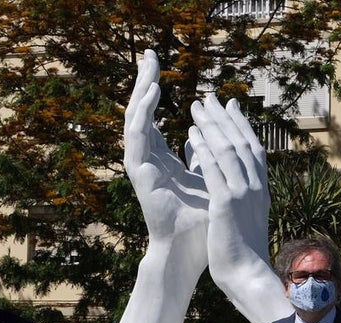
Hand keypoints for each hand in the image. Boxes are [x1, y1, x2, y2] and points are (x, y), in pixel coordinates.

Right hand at [124, 49, 208, 279]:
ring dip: (142, 91)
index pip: (153, 118)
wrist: (190, 251)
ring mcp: (142, 166)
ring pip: (136, 120)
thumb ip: (201, 157)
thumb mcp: (205, 179)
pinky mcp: (140, 173)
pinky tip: (153, 92)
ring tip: (150, 66)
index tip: (159, 65)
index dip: (154, 91)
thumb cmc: (199, 223)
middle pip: (142, 113)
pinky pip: (138, 136)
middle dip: (145, 82)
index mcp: (161, 161)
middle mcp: (148, 161)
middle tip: (150, 54)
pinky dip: (145, 112)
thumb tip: (202, 137)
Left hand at [188, 94, 291, 322]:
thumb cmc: (243, 251)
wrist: (247, 273)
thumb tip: (224, 180)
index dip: (241, 126)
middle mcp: (255, 187)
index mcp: (260, 190)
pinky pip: (214, 170)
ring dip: (212, 127)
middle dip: (224, 119)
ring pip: (228, 150)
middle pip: (242, 142)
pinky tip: (192, 134)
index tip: (230, 108)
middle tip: (209, 98)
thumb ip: (234, 195)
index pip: (253, 150)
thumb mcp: (241, 217)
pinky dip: (204, 150)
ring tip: (196, 108)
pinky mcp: (227, 204)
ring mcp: (243, 194)